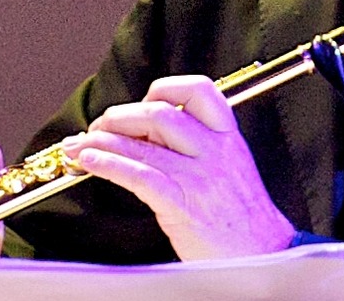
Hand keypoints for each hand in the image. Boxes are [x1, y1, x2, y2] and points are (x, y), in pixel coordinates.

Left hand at [66, 74, 297, 259]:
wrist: (264, 254)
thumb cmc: (242, 216)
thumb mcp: (229, 168)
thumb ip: (197, 146)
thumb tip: (146, 131)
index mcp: (228, 137)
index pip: (198, 90)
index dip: (164, 89)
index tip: (142, 102)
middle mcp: (215, 151)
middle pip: (159, 113)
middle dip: (119, 116)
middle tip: (99, 128)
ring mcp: (199, 177)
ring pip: (142, 143)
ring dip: (102, 140)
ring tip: (79, 144)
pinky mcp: (183, 205)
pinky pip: (139, 176)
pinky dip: (108, 164)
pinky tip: (91, 162)